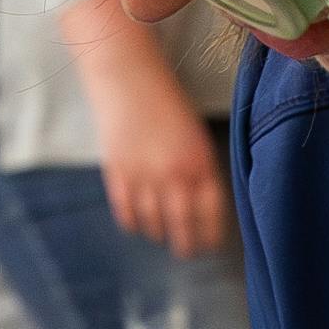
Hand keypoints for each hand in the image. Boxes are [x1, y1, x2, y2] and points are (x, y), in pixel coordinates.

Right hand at [74, 0, 230, 256]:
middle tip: (187, 252)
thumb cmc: (167, 103)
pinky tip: (139, 223)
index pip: (210, 213)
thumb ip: (200, 170)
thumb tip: (202, 207)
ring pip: (153, 223)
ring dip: (159, 233)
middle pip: (182, 226)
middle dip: (186, 245)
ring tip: (162, 236)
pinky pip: (126, 212)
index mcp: (200, 162)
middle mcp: (173, 174)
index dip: (211, 234)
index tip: (211, 244)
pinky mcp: (117, 173)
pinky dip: (133, 222)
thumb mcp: (194, 135)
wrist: (128, 76)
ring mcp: (143, 176)